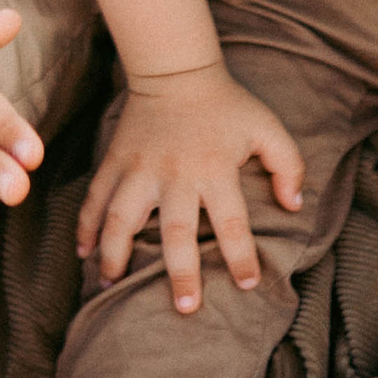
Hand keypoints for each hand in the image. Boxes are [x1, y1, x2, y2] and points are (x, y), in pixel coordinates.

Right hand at [78, 59, 305, 311]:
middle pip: (177, 231)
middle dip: (181, 272)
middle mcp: (175, 174)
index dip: (241, 255)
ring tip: (109, 284)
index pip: (232, 222)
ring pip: (122, 217)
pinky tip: (82, 251)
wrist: (176, 70)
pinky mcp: (116, 161)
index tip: (247, 284)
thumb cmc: (226, 104)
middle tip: (185, 307)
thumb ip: (288, 165)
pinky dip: (86, 224)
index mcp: (214, 169)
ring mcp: (140, 168)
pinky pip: (96, 196)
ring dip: (115, 253)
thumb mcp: (267, 127)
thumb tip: (294, 205)